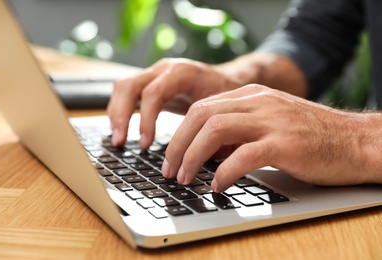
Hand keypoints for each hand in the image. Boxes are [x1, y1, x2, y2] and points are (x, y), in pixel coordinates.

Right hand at [107, 58, 240, 147]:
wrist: (228, 79)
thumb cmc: (226, 95)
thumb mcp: (222, 108)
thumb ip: (209, 127)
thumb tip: (199, 158)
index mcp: (183, 73)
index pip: (154, 93)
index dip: (146, 119)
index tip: (145, 144)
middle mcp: (165, 69)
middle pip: (130, 85)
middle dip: (121, 115)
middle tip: (120, 142)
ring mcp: (155, 74)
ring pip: (123, 87)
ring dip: (116, 114)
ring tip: (118, 140)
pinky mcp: (151, 82)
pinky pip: (127, 93)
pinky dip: (120, 111)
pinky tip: (122, 130)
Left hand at [162, 84, 379, 191]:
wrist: (355, 141)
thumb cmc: (310, 137)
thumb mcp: (268, 125)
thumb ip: (238, 132)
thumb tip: (206, 152)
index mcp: (252, 95)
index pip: (202, 108)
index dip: (179, 133)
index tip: (171, 156)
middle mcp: (259, 102)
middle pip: (202, 115)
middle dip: (178, 144)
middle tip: (169, 170)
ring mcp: (272, 120)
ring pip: (216, 130)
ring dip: (193, 156)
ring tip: (185, 178)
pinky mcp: (286, 143)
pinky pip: (244, 155)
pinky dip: (225, 172)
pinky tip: (218, 185)